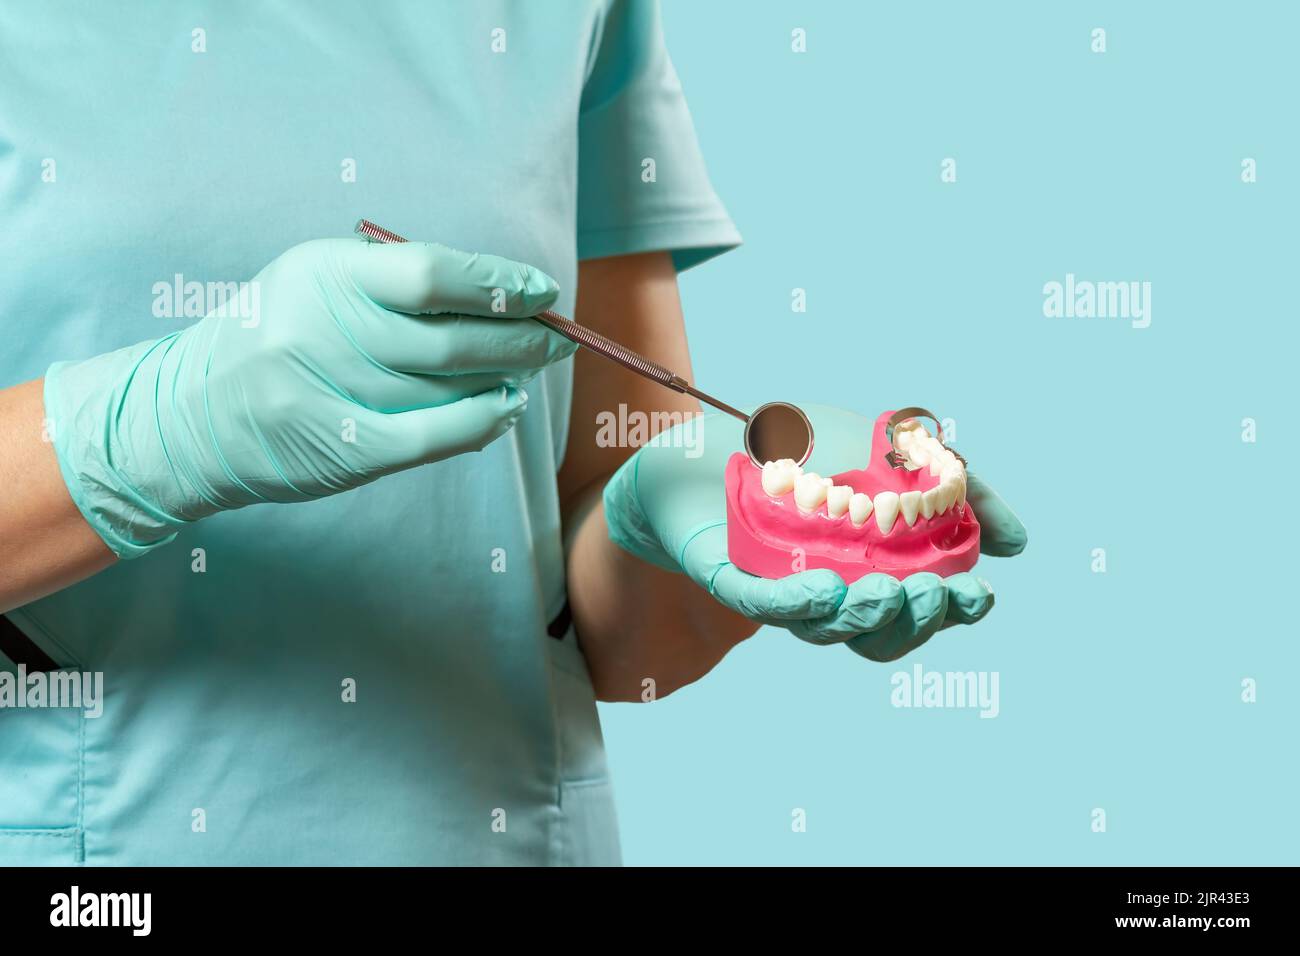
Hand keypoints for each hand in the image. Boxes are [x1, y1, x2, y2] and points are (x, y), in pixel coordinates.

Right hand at [45, 237, 574, 556]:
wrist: (191, 416)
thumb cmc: (276, 338)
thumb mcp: (319, 286)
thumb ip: (396, 284)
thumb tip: (501, 296)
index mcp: (323, 274)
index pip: (434, 273)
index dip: (499, 285)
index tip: (540, 293)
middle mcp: (325, 330)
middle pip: (453, 337)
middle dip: (522, 340)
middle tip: (558, 339)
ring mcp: (331, 393)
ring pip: (449, 387)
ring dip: (504, 379)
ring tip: (527, 372)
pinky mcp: (341, 448)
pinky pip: (435, 436)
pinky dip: (481, 422)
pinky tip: (504, 409)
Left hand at [602, 404, 1026, 660]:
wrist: (719, 433)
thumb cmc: (811, 451)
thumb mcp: (900, 456)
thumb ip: (960, 493)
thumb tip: (1014, 545)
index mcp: (873, 574)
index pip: (919, 612)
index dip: (952, 614)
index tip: (978, 594)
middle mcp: (831, 595)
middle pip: (879, 635)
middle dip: (913, 621)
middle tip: (931, 592)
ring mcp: (781, 591)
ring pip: (826, 629)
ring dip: (861, 616)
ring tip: (883, 590)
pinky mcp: (734, 577)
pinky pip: (764, 604)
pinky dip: (794, 605)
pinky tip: (822, 590)